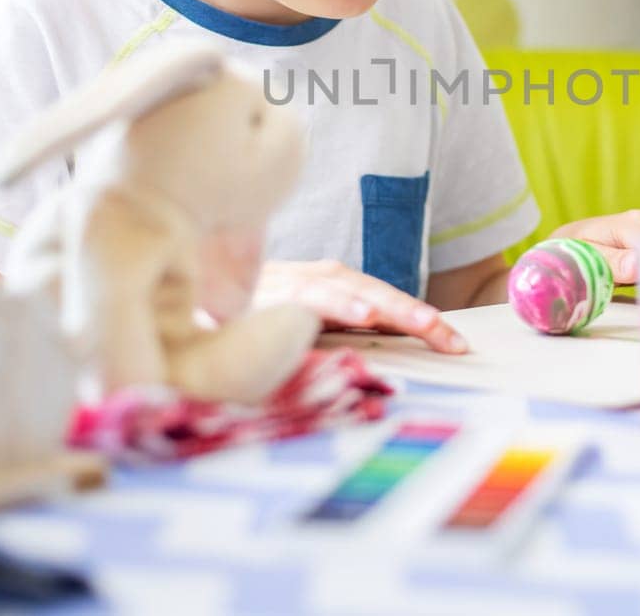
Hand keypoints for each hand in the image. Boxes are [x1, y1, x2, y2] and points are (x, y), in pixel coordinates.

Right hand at [253, 259, 467, 353]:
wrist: (183, 307)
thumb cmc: (240, 326)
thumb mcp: (293, 331)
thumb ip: (330, 338)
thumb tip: (379, 359)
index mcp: (325, 289)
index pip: (380, 301)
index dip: (418, 319)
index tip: (457, 345)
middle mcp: (311, 280)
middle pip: (373, 293)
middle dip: (417, 315)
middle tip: (454, 341)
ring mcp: (289, 283)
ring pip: (347, 290)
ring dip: (387, 306)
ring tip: (422, 324)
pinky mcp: (267, 293)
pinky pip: (307, 297)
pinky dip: (337, 302)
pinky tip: (362, 314)